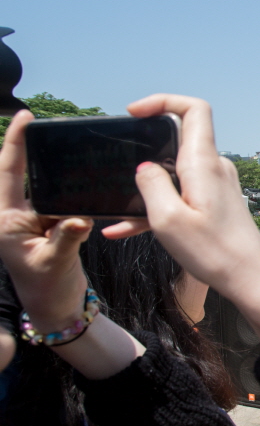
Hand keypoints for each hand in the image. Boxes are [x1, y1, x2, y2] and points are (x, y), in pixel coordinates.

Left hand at [0, 110, 141, 378]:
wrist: (57, 308)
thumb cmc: (46, 289)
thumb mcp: (53, 263)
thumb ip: (65, 238)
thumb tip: (79, 218)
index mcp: (5, 220)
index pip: (8, 173)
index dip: (14, 143)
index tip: (24, 117)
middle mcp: (16, 215)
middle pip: (22, 172)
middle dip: (33, 148)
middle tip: (50, 124)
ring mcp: (34, 219)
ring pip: (48, 186)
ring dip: (59, 174)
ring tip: (76, 157)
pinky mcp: (52, 225)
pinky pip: (63, 202)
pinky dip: (73, 194)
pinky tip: (85, 187)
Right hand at [102, 94, 259, 371]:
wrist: (251, 280)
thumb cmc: (214, 252)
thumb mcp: (168, 219)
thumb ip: (150, 184)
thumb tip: (144, 167)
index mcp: (203, 163)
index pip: (193, 109)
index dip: (163, 101)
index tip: (134, 112)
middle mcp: (214, 168)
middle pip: (178, 140)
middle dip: (145, 151)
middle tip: (119, 168)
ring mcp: (218, 185)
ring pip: (174, 175)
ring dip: (146, 191)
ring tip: (117, 216)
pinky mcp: (218, 204)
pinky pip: (182, 197)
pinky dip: (158, 209)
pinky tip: (125, 231)